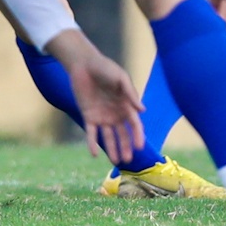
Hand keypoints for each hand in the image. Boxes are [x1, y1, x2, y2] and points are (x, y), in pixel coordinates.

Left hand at [48, 31, 144, 162]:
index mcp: (126, 106)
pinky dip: (92, 143)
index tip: (140, 147)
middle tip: (128, 161)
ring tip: (116, 162)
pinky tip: (94, 154)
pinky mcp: (89, 116)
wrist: (84, 64)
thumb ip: (130, 94)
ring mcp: (102, 116)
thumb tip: (142, 111)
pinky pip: (91, 133)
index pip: (134, 125)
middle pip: (123, 135)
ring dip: (113, 149)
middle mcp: (116, 114)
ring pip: (109, 137)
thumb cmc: (105, 68)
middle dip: (126, 147)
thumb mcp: (120, 78)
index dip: (138, 136)